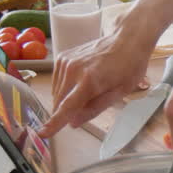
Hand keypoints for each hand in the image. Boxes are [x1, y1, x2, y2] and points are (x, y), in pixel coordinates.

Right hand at [38, 25, 157, 137]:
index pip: (67, 107)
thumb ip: (95, 108)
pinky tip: (81, 82)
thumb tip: (73, 123)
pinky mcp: (63, 57)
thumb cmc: (129, 66)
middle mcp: (73, 70)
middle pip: (60, 102)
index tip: (43, 133)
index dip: (54, 123)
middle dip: (68, 111)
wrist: (127, 39)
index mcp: (89, 80)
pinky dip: (65, 87)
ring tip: (89, 89)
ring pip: (57, 93)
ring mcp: (66, 61)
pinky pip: (58, 81)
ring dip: (66, 99)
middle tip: (90, 103)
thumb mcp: (119, 92)